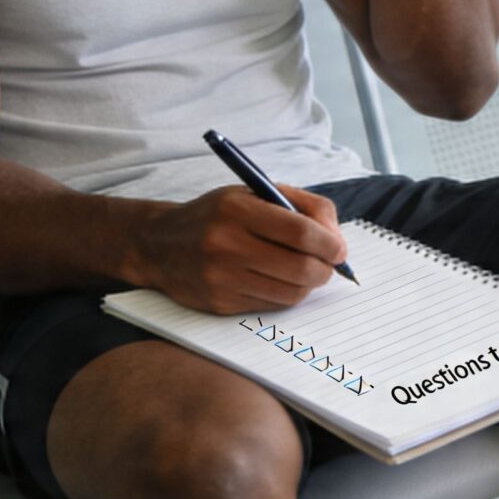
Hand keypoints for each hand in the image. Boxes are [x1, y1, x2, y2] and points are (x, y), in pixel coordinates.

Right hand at [138, 184, 349, 314]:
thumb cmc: (216, 215)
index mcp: (237, 210)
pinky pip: (271, 305)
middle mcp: (226, 245)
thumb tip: (337, 239)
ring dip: (309, 284)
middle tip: (329, 264)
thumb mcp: (253, 193)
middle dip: (326, 269)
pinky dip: (286, 295)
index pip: (300, 232)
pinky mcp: (220, 303)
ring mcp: (222, 278)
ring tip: (305, 270)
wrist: (159, 245)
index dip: (330, 244)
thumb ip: (301, 206)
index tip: (339, 249)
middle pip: (300, 267)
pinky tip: (280, 280)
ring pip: (290, 292)